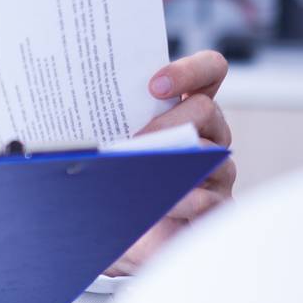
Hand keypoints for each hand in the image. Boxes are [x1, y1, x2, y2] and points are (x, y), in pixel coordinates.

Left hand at [103, 49, 236, 276]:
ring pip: (210, 153)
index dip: (189, 70)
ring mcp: (219, 170)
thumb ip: (109, 124)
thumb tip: (83, 116)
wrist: (125, 231)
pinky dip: (179, 200)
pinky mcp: (217, 205)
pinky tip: (157, 204)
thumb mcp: (112, 144)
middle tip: (135, 140)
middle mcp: (210, 133)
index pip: (209, 71)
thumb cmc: (117, 179)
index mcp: (186, 108)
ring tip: (138, 170)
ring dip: (171, 160)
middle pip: (206, 109)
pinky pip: (208, 198)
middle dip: (167, 122)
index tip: (154, 86)